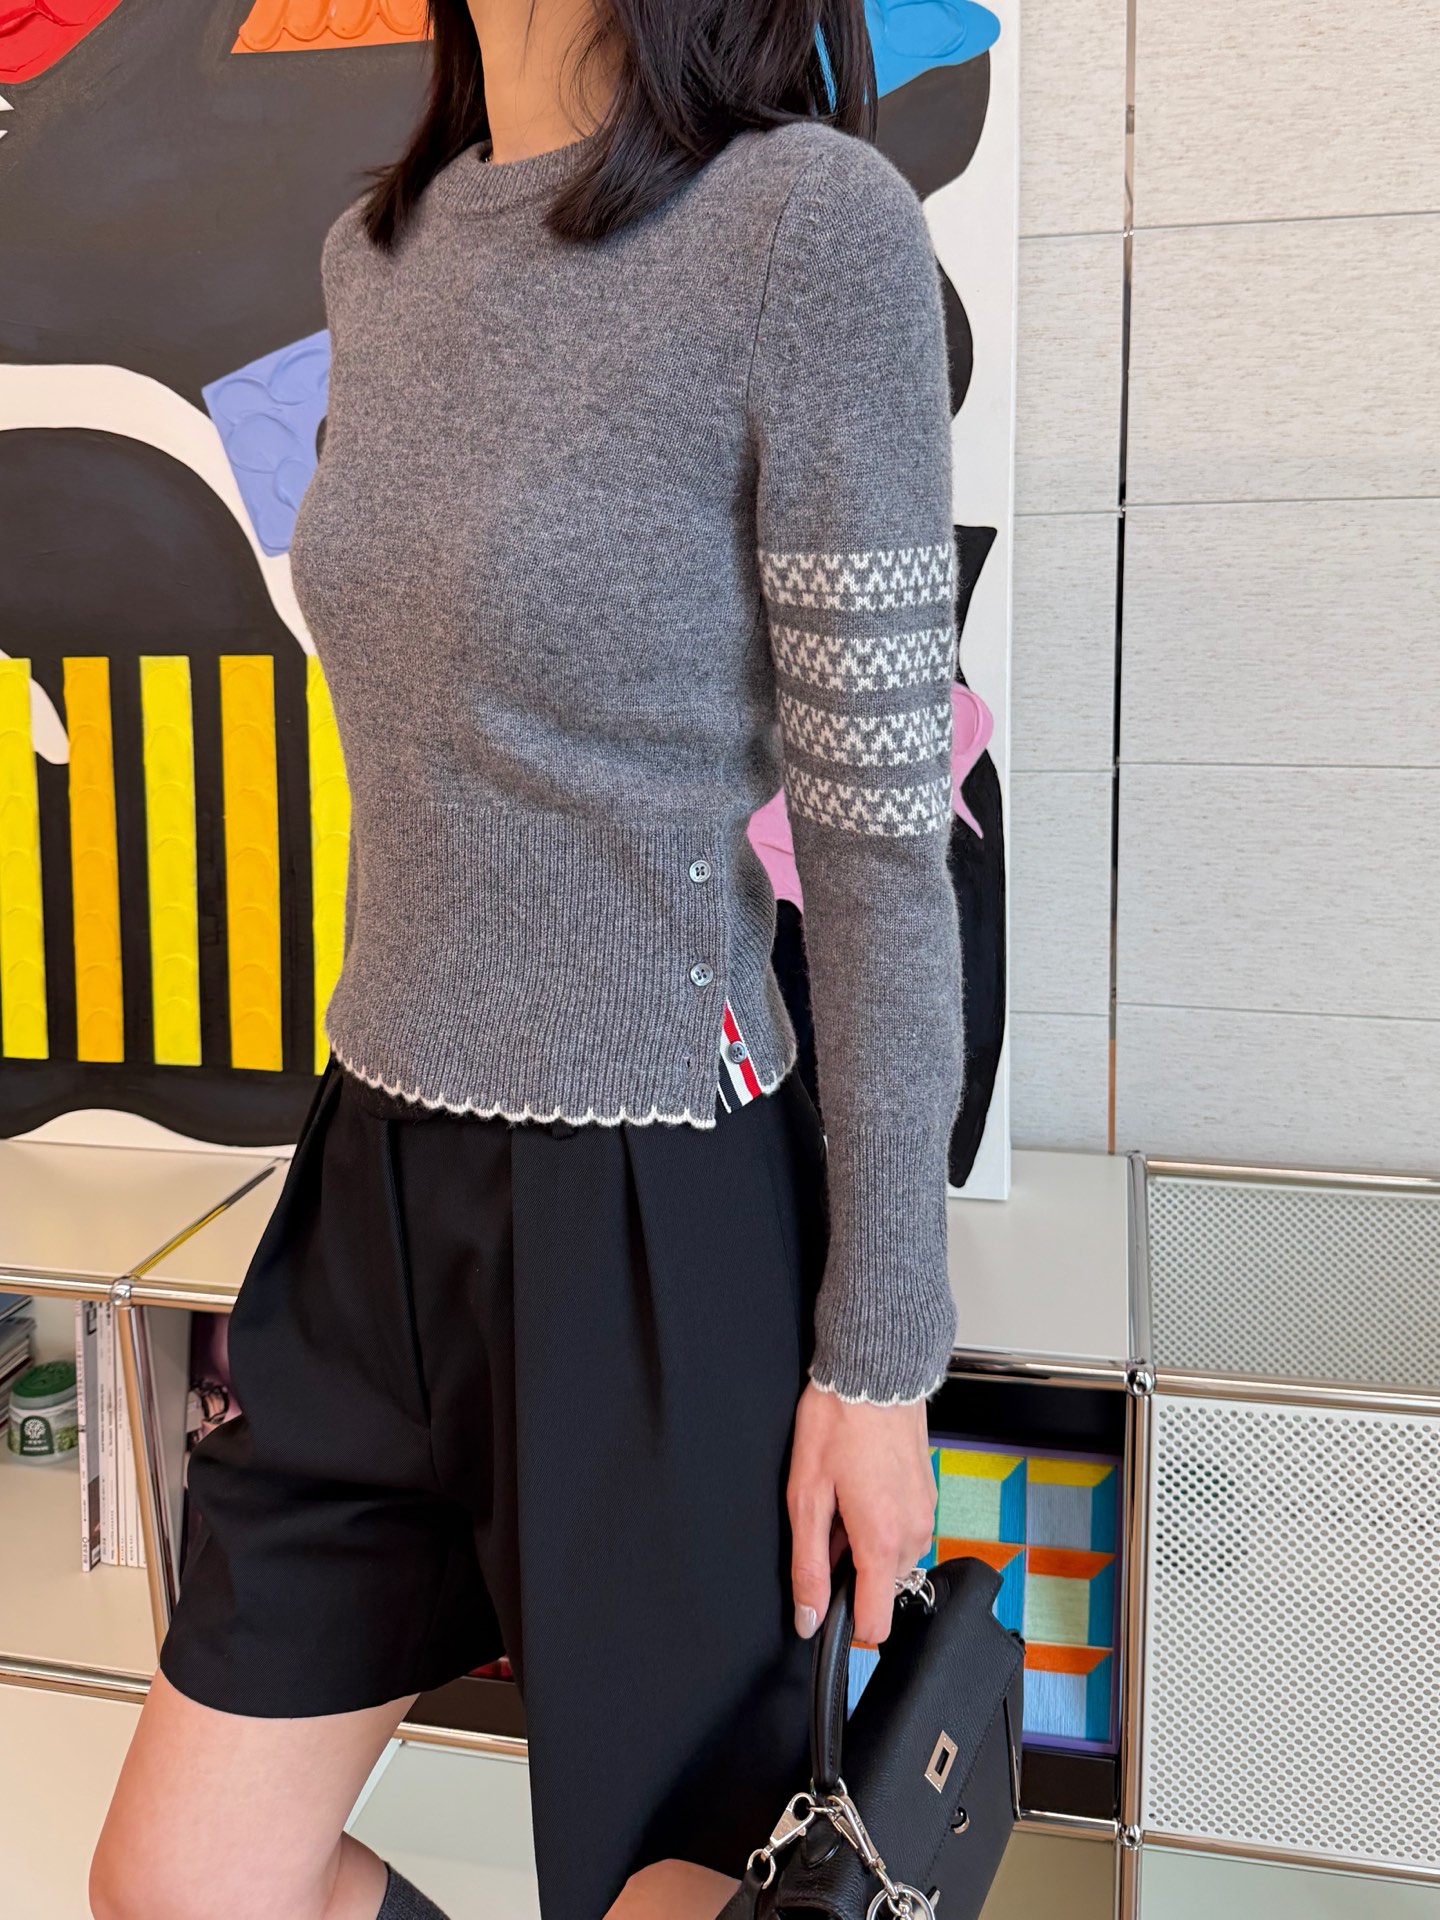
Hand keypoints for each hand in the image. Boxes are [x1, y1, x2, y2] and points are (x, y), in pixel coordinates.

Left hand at [787, 1381, 936, 1647]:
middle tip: (827, 1523)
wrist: (875, 1374)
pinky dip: (881, 1520)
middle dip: (851, 1569)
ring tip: (844, 1497)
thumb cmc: (839, 1422)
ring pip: (893, 1558)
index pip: (876, 1626)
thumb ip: (808, 1565)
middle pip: (882, 1588)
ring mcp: (927, 1512)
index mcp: (883, 1542)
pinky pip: (904, 1529)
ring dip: (866, 1543)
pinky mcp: (929, 1494)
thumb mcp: (806, 1496)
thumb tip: (808, 1615)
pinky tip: (861, 1485)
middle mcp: (914, 1533)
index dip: (846, 1622)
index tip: (826, 1603)